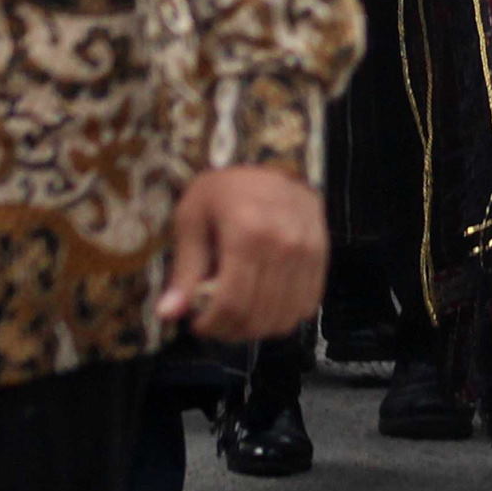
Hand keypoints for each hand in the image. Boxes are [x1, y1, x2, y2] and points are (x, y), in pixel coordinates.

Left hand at [157, 166, 329, 342]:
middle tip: (215, 324)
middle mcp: (285, 244)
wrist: (273, 160)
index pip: (232, 302)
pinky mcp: (323, 255)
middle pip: (258, 313)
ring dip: (257, 328)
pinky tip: (265, 306)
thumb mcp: (192, 219)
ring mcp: (309, 250)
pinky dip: (284, 316)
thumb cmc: (224, 189)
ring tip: (238, 318)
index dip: (212, 324)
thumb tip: (167, 314)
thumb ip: (185, 268)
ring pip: (284, 315)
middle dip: (231, 330)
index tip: (197, 325)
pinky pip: (307, 304)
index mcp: (248, 232)